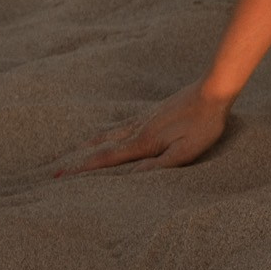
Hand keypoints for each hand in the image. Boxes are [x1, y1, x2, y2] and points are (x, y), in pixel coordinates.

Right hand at [59, 80, 231, 175]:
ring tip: (76, 149)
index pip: (108, 159)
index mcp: (143, 142)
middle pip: (103, 145)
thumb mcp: (186, 151)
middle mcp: (138, 129)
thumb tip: (132, 179)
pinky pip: (124, 124)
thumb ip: (159, 166)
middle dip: (79, 158)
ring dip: (91, 143)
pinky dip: (109, 130)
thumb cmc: (203, 124)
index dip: (84, 169)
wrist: (213, 91)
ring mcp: (145, 118)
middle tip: (57, 168)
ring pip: (111, 133)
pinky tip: (111, 130)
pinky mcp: (154, 111)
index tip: (61, 177)